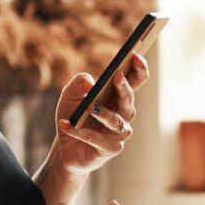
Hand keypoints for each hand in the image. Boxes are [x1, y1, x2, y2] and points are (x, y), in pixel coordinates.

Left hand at [51, 55, 150, 176]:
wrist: (65, 147)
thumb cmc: (73, 116)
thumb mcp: (69, 95)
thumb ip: (78, 84)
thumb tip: (90, 84)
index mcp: (118, 97)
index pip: (135, 81)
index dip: (139, 69)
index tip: (136, 56)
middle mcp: (123, 114)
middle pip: (129, 100)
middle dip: (124, 87)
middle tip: (117, 76)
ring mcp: (119, 133)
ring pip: (116, 121)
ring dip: (103, 113)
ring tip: (90, 106)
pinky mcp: (111, 148)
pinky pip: (97, 139)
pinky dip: (81, 132)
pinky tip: (66, 125)